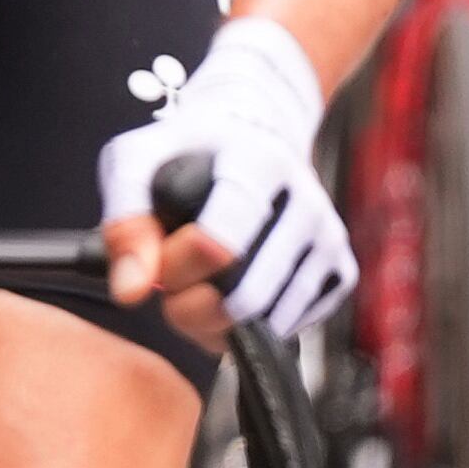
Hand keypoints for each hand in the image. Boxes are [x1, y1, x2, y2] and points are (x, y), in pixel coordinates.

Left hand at [102, 16, 355, 345]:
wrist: (251, 136)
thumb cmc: (184, 152)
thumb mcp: (135, 160)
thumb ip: (124, 219)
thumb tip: (130, 292)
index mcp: (259, 163)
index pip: (218, 243)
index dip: (174, 267)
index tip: (151, 261)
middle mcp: (308, 202)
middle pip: (246, 292)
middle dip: (191, 305)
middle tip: (167, 286)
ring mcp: (331, 240)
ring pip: (270, 320)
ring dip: (216, 324)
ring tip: (191, 289)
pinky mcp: (343, 272)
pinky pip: (289, 329)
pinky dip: (247, 331)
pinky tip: (224, 297)